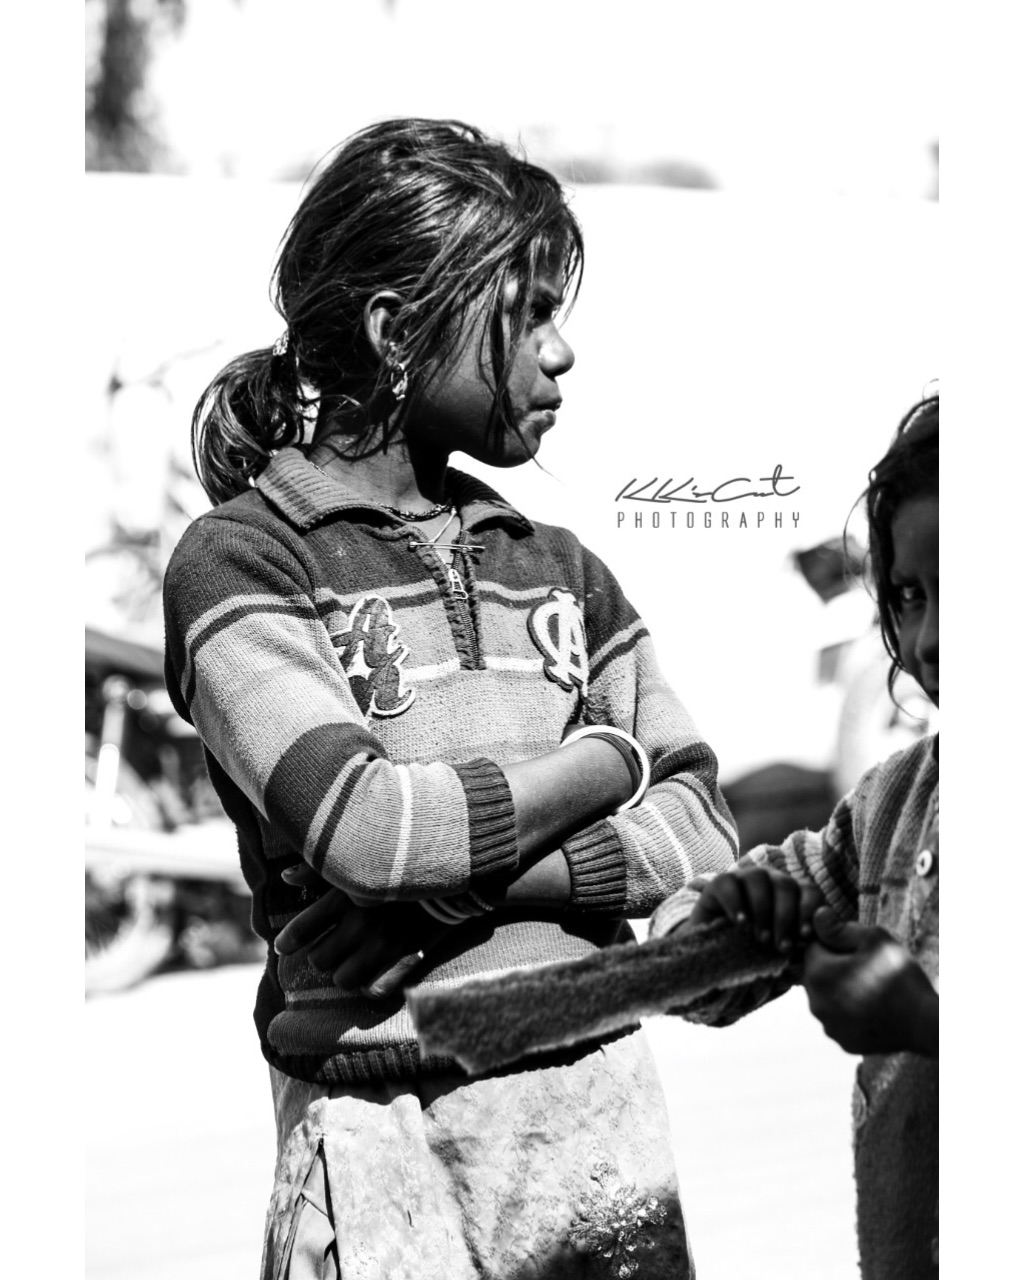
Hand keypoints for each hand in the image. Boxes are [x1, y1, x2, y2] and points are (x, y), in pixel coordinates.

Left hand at [274, 863, 451, 998]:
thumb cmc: (399, 857)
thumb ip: (319, 868)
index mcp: (345, 895)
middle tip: (326, 948)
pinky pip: (376, 989)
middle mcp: (360, 923)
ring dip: (343, 972)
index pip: (301, 930)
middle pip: (319, 960)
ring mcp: (385, 944)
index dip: (287, 941)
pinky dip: (370, 985)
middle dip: (319, 955)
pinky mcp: (409, 957)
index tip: (283, 945)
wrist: (454, 866)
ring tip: (348, 962)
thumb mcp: (358, 855)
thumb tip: (286, 877)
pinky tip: (371, 974)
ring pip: (343, 979)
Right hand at [679, 866, 824, 953]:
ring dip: (763, 910)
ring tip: (761, 938)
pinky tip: (740, 922)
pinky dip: (736, 902)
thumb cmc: (757, 955)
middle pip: (785, 884)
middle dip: (786, 917)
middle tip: (782, 946)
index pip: (809, 891)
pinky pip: (729, 882)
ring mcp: (743, 878)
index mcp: (792, 894)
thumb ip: (803, 944)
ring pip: (758, 878)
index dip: (810, 911)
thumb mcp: (784, 953)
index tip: (806, 936)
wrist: (718, 959)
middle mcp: (770, 881)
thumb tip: (823, 938)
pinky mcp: (718, 883)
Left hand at [801, 907, 938, 1056]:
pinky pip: (840, 1020)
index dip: (835, 943)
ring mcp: (829, 1027)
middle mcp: (816, 1004)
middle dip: (834, 967)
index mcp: (818, 975)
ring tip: (872, 988)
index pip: (813, 947)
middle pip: (817, 974)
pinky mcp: (844, 1042)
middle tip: (867, 968)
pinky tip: (874, 1009)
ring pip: (827, 998)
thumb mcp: (873, 939)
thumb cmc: (900, 975)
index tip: (859, 950)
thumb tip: (817, 914)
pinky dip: (850, 1013)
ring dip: (841, 990)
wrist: (926, 1022)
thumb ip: (839, 928)